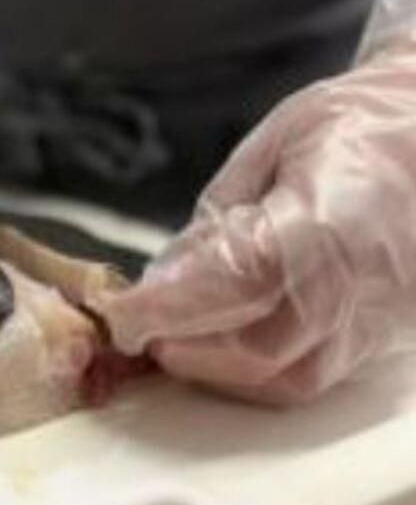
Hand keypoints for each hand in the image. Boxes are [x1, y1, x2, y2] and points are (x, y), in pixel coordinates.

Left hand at [96, 33, 415, 403]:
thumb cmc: (355, 127)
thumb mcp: (273, 144)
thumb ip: (219, 218)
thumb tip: (163, 280)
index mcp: (337, 213)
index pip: (246, 276)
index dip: (176, 303)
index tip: (123, 313)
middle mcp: (367, 279)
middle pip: (266, 346)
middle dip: (186, 347)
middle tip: (136, 329)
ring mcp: (380, 316)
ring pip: (290, 377)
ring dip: (215, 370)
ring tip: (170, 340)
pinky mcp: (379, 337)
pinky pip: (312, 375)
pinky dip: (253, 373)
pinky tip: (218, 348)